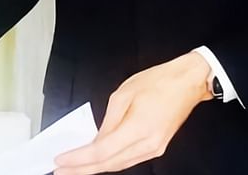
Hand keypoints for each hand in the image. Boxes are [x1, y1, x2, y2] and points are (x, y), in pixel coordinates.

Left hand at [54, 52, 212, 173]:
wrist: (187, 83)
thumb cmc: (158, 82)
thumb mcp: (123, 94)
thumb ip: (107, 120)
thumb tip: (96, 139)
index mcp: (139, 129)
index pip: (101, 152)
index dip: (78, 159)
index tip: (60, 160)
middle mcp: (148, 145)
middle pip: (109, 164)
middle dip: (82, 169)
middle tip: (60, 171)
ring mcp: (154, 149)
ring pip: (119, 164)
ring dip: (95, 168)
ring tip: (74, 168)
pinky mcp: (157, 147)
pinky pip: (128, 159)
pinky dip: (110, 161)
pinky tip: (97, 160)